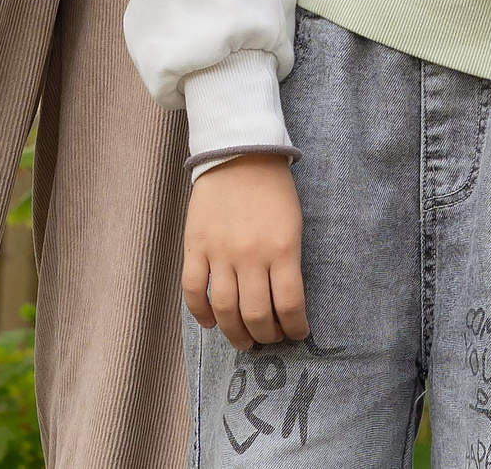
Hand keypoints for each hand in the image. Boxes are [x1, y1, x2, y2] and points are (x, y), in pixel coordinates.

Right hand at [183, 156, 307, 351]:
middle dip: (266, 335)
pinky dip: (200, 313)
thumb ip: (288, 263)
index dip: (295, 328)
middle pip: (256, 314)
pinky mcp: (195, 246)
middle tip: (268, 338)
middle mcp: (251, 254)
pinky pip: (193, 290)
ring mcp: (220, 251)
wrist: (239, 151)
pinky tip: (211, 322)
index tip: (297, 333)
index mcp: (282, 247)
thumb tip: (284, 304)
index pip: (289, 305)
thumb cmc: (273, 188)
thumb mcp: (293, 223)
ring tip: (243, 340)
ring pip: (224, 309)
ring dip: (235, 333)